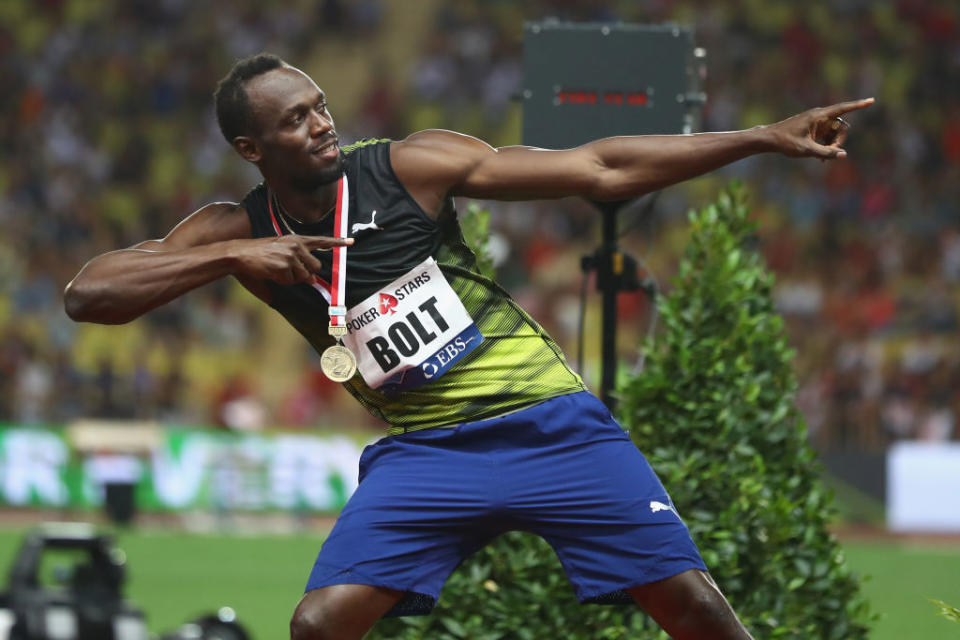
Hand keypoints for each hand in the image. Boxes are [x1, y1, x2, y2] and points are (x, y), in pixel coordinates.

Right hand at [229, 235, 352, 284]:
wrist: (240, 253)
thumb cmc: (259, 254)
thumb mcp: (280, 250)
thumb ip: (299, 261)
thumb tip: (313, 279)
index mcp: (296, 239)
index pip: (321, 240)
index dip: (337, 242)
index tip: (351, 242)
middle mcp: (296, 245)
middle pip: (316, 267)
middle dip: (306, 274)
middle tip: (289, 271)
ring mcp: (291, 255)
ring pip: (304, 277)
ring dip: (291, 278)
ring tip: (276, 269)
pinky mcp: (284, 266)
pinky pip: (291, 281)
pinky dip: (282, 281)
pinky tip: (271, 272)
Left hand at [767, 97, 873, 159]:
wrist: (769, 139)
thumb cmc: (785, 142)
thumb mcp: (806, 150)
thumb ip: (825, 153)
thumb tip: (843, 155)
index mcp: (819, 116)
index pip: (843, 108)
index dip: (858, 105)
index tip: (871, 101)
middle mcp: (820, 116)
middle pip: (841, 127)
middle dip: (839, 141)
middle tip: (830, 154)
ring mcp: (817, 123)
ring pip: (834, 133)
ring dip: (833, 145)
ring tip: (822, 159)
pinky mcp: (814, 129)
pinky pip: (827, 136)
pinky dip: (827, 146)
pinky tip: (820, 159)